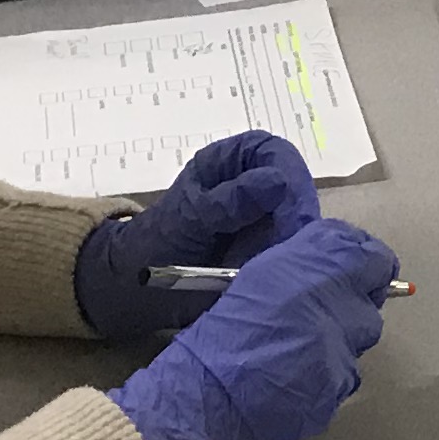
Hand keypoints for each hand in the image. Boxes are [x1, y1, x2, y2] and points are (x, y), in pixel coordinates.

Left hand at [75, 132, 322, 338]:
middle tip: (294, 245)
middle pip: (295, 187)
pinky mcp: (269, 248)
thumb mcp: (190, 218)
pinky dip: (290, 260)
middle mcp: (253, 183)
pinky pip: (292, 247)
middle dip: (296, 214)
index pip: (276, 153)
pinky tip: (283, 273)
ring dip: (295, 240)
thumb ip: (231, 201)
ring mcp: (265, 217)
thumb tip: (278, 183)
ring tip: (283, 263)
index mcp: (230, 162)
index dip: (290, 176)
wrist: (138, 287)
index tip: (292, 211)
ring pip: (300, 219)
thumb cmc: (158, 242)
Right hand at [109, 220, 401, 439]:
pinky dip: (326, 376)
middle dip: (352, 306)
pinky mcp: (335, 394)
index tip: (357, 269)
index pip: (372, 258)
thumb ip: (306, 262)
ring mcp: (341, 358)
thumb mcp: (260, 276)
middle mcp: (338, 313)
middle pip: (370, 303)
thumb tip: (335, 258)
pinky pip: (342, 378)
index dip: (367, 263)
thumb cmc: (220, 332)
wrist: (205, 399)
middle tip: (321, 312)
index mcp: (315, 275)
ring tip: (298, 350)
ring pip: (357, 344)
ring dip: (338, 343)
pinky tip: (294, 379)